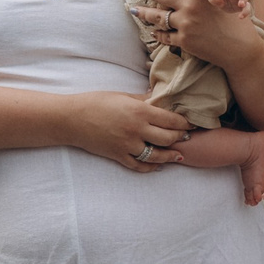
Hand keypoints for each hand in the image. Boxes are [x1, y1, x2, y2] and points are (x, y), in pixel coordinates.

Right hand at [75, 93, 190, 171]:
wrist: (71, 119)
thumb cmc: (96, 102)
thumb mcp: (123, 95)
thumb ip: (144, 99)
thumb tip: (161, 98)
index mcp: (139, 111)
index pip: (171, 119)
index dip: (184, 123)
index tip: (192, 123)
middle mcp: (136, 129)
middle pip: (168, 138)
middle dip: (180, 138)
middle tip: (187, 137)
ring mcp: (127, 145)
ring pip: (157, 155)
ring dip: (170, 156)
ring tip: (178, 155)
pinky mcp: (118, 156)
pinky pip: (139, 166)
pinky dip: (150, 167)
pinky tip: (158, 165)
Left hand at [126, 0, 262, 69]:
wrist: (241, 50)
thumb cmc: (237, 23)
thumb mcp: (227, 0)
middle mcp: (190, 5)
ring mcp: (185, 23)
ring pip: (155, 15)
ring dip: (142, 12)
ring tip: (133, 9)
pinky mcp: (183, 40)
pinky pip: (164, 35)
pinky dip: (158, 34)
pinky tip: (153, 31)